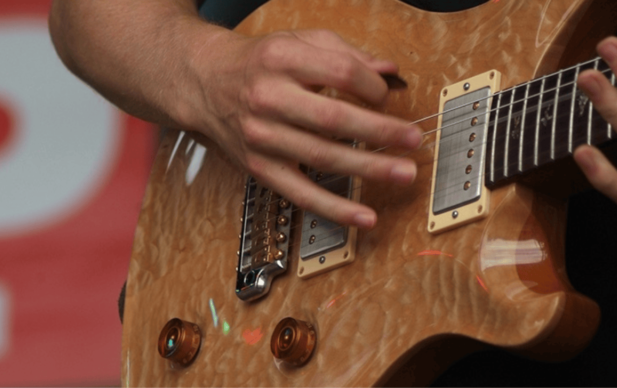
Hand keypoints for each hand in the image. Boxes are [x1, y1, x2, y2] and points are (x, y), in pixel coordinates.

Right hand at [183, 29, 421, 227]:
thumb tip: (389, 72)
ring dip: (368, 168)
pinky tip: (364, 217)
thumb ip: (344, 54)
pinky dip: (335, 209)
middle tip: (413, 139)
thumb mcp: (297, 41)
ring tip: (403, 173)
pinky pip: (301, 194)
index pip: (341, 73)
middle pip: (334, 118)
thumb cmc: (257, 63)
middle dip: (380, 132)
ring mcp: (262, 136)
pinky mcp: (260, 167)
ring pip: (323, 157)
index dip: (372, 86)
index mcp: (281, 59)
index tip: (385, 95)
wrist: (203, 83)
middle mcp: (268, 98)